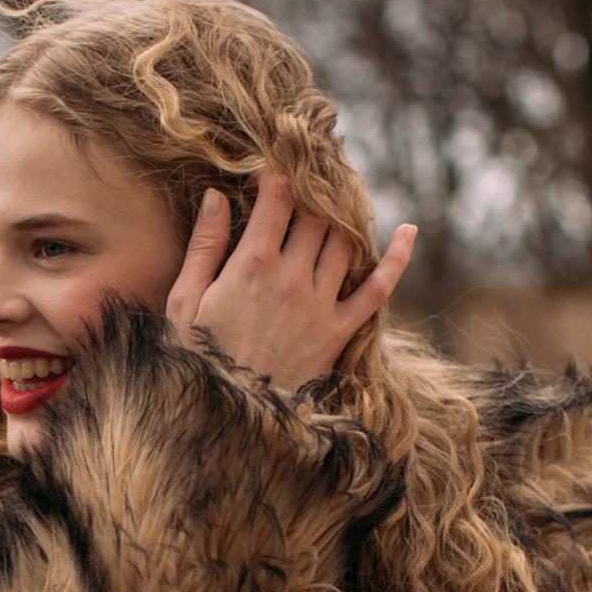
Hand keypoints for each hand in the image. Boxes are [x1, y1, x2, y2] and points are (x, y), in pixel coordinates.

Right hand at [165, 172, 416, 392]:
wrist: (225, 417)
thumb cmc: (196, 358)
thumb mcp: (183, 302)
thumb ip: (204, 246)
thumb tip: (218, 195)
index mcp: (252, 266)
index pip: (278, 198)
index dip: (275, 176)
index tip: (267, 175)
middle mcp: (292, 279)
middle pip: (316, 214)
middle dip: (313, 191)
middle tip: (307, 184)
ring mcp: (321, 305)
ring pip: (346, 240)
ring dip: (344, 217)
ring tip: (336, 205)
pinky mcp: (339, 332)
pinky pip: (378, 289)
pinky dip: (396, 258)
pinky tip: (408, 231)